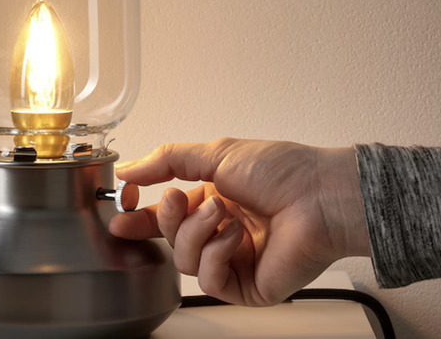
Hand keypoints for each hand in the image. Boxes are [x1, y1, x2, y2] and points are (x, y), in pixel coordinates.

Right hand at [109, 138, 369, 305]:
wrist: (319, 196)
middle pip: (168, 239)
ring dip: (196, 232)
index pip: (165, 216)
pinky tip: (237, 236)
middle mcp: (221, 232)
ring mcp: (234, 260)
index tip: (120, 210)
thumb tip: (128, 169)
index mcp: (213, 200)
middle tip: (180, 201)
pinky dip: (216, 253)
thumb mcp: (216, 153)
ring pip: (184, 261)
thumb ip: (167, 160)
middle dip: (167, 219)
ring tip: (223, 212)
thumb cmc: (281, 171)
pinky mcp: (246, 286)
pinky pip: (208, 279)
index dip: (139, 216)